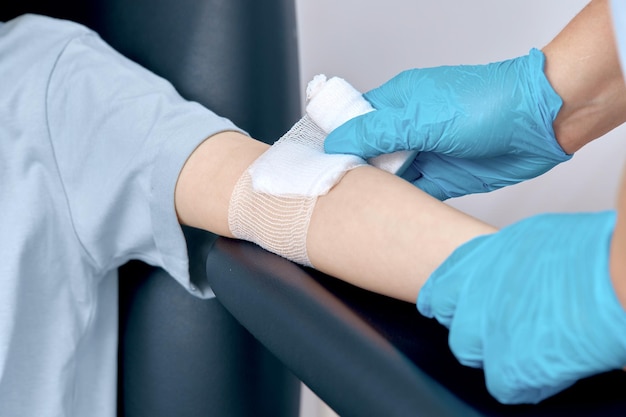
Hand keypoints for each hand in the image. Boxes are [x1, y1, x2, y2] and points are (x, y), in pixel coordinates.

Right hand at [324, 49, 570, 199]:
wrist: (542, 122)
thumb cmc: (487, 103)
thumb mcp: (421, 117)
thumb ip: (376, 132)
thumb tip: (334, 143)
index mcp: (398, 103)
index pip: (353, 121)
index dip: (335, 141)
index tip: (316, 164)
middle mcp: (408, 129)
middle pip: (368, 154)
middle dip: (352, 172)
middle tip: (329, 194)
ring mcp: (426, 154)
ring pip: (389, 178)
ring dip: (377, 191)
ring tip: (350, 210)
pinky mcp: (444, 179)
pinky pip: (414, 194)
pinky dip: (401, 205)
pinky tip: (385, 216)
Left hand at [417, 211, 625, 403]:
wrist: (615, 273)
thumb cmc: (588, 250)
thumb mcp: (531, 239)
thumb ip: (505, 261)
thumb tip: (506, 273)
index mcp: (479, 261)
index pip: (439, 288)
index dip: (448, 303)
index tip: (452, 309)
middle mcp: (474, 293)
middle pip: (452, 323)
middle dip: (472, 330)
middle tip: (504, 330)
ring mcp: (489, 328)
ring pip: (469, 352)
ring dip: (494, 355)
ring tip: (530, 347)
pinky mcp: (511, 364)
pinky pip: (501, 384)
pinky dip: (523, 382)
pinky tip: (546, 369)